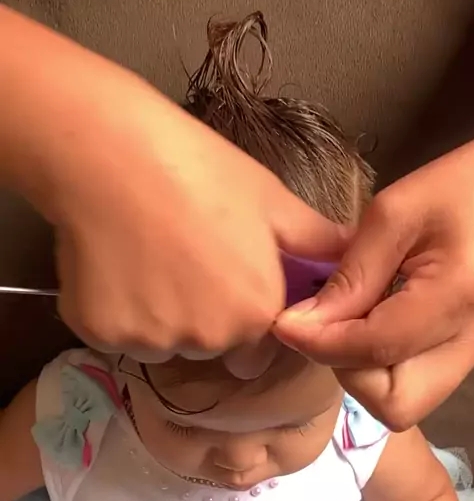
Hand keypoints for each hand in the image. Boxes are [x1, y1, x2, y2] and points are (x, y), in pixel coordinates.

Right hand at [0, 7, 347, 367]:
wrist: (108, 151)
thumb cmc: (197, 167)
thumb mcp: (269, 199)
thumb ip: (314, 240)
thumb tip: (349, 254)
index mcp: (255, 313)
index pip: (257, 349)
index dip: (244, 316)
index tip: (224, 280)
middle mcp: (207, 340)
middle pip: (208, 346)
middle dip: (201, 318)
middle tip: (181, 260)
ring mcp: (149, 340)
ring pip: (161, 342)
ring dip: (158, 316)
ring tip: (144, 258)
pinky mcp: (97, 333)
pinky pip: (115, 333)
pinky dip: (114, 310)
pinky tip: (112, 263)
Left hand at [275, 140, 473, 428]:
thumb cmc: (464, 184)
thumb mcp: (397, 212)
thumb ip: (351, 273)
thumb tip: (303, 324)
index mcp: (459, 295)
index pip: (375, 348)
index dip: (319, 343)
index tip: (286, 323)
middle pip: (396, 403)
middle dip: (349, 372)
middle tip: (328, 326)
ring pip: (407, 401)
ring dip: (365, 373)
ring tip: (351, 322)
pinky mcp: (469, 352)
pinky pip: (418, 381)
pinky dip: (385, 365)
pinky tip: (375, 321)